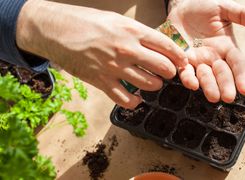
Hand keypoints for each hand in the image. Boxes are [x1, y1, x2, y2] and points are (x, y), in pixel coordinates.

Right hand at [16, 0, 186, 108]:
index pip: (167, 46)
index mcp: (132, 31)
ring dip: (155, 85)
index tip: (182, 62)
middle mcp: (127, 49)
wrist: (56, 30)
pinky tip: (136, 98)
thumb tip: (156, 45)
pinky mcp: (102, 82)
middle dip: (170, 73)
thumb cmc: (86, 22)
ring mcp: (114, 67)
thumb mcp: (116, 20)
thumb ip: (137, 33)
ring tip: (152, 83)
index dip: (179, 57)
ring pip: (149, 84)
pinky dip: (135, 101)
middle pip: (163, 67)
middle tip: (167, 73)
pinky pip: (126, 99)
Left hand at [168, 0, 244, 102]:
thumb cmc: (204, 7)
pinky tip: (192, 84)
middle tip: (228, 97)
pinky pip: (185, 72)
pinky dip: (188, 78)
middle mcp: (213, 57)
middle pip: (222, 74)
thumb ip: (242, 15)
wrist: (181, 6)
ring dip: (209, 86)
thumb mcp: (224, 8)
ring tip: (213, 96)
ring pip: (205, 77)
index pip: (237, 63)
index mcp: (227, 47)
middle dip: (226, 86)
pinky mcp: (182, 60)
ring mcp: (198, 60)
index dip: (242, 76)